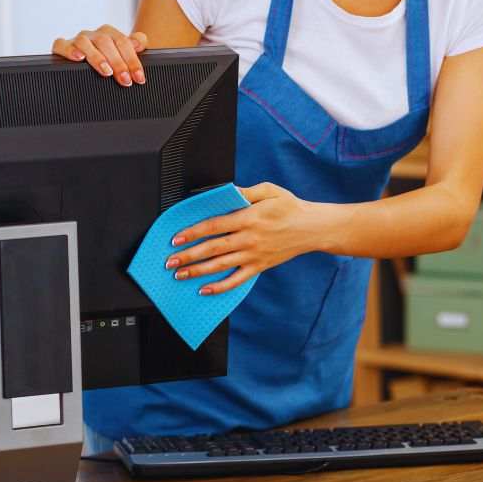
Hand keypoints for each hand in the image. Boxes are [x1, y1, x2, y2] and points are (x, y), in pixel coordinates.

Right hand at [52, 25, 149, 86]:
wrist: (89, 64)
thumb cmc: (109, 60)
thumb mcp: (125, 53)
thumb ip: (136, 43)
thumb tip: (139, 42)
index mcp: (110, 34)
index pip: (123, 42)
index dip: (132, 60)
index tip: (139, 78)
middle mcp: (93, 35)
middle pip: (105, 42)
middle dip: (118, 62)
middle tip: (125, 80)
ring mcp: (77, 40)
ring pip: (85, 42)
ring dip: (97, 57)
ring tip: (106, 71)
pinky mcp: (62, 47)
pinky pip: (61, 44)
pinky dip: (69, 50)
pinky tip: (78, 58)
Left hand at [164, 183, 321, 295]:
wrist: (312, 228)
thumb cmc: (290, 207)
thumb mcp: (269, 191)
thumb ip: (245, 192)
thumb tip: (224, 191)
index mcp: (249, 218)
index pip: (214, 226)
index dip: (193, 232)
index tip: (177, 238)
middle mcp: (249, 238)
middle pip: (213, 248)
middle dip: (189, 255)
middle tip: (170, 261)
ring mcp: (254, 255)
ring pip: (220, 265)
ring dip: (198, 271)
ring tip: (180, 275)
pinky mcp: (259, 267)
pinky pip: (236, 280)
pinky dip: (220, 287)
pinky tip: (204, 290)